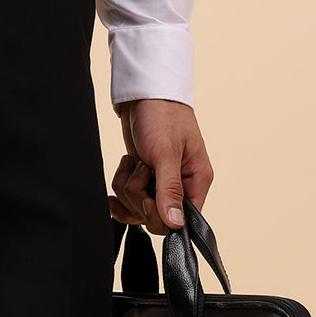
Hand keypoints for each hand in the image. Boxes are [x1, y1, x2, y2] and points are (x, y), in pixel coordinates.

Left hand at [110, 98, 212, 234]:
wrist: (141, 92)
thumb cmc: (162, 114)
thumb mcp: (165, 153)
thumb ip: (170, 190)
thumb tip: (175, 224)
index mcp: (196, 181)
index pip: (182, 221)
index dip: (160, 216)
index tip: (148, 199)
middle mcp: (180, 184)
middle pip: (156, 217)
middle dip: (139, 197)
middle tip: (140, 170)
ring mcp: (159, 180)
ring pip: (138, 206)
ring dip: (128, 186)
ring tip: (133, 161)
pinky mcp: (143, 174)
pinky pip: (129, 196)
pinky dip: (120, 188)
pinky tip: (119, 177)